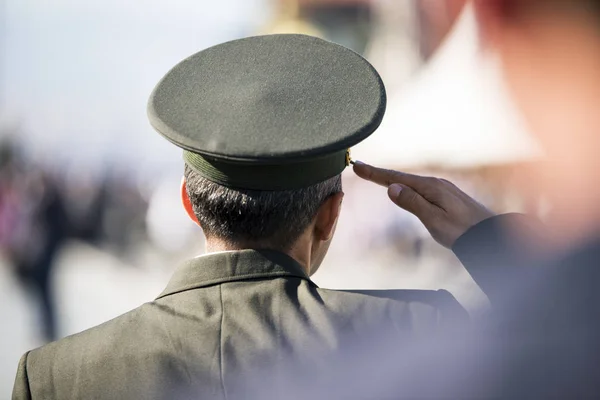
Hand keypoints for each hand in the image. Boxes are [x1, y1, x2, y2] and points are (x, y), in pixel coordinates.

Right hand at [353, 162, 494, 247]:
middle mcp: (435, 184)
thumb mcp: (434, 219)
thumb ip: (412, 203)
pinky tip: (404, 188)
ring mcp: (442, 189)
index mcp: (430, 187)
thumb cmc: (462, 231)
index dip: (374, 173)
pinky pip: (419, 188)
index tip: (357, 166)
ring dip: (391, 178)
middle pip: (401, 177)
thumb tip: (392, 188)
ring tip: (376, 176)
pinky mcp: (447, 197)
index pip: (395, 178)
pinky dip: (405, 185)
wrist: (489, 236)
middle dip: (379, 173)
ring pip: (410, 182)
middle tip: (360, 168)